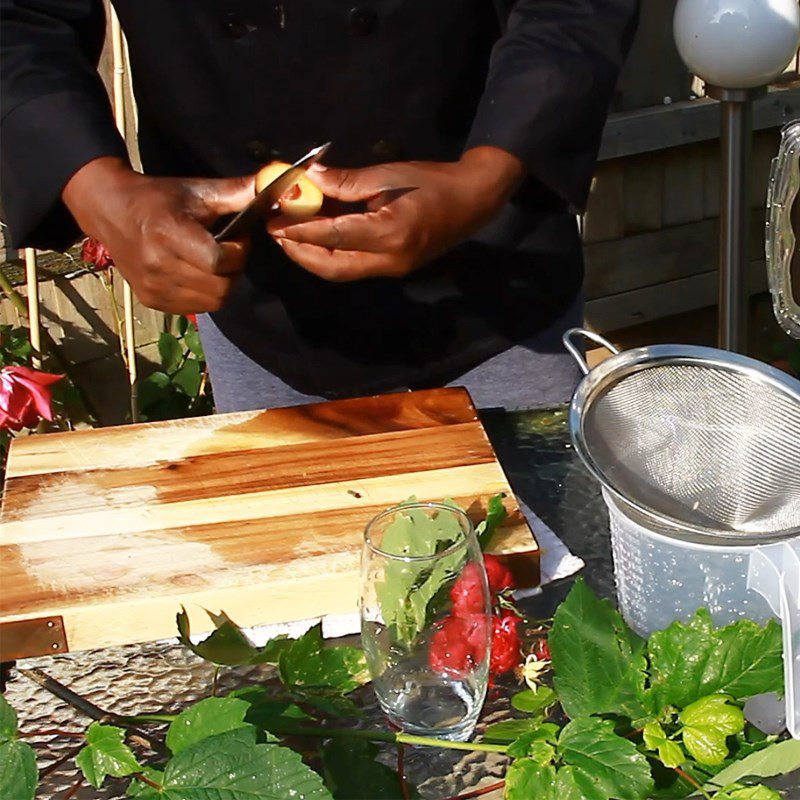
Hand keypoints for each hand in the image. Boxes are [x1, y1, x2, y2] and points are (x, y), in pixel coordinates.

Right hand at [63, 157, 254, 313]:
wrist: (110, 210)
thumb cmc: (158, 199)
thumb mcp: (196, 190)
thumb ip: (235, 192)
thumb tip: (270, 184)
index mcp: (168, 234)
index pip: (218, 261)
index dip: (238, 252)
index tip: (238, 237)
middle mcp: (158, 265)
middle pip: (220, 287)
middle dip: (233, 270)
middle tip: (228, 251)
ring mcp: (153, 287)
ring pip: (211, 301)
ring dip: (221, 283)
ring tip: (213, 262)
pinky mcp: (151, 300)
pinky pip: (195, 308)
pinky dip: (204, 294)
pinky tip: (198, 273)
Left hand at [268, 146, 523, 280]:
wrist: (473, 201)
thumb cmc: (433, 181)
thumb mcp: (389, 174)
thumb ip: (347, 182)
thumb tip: (310, 178)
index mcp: (391, 233)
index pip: (334, 236)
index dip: (301, 229)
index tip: (275, 220)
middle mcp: (390, 260)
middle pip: (333, 268)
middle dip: (300, 253)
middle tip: (276, 233)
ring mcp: (392, 269)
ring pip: (341, 272)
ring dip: (312, 258)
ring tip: (289, 237)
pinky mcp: (393, 268)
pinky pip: (354, 267)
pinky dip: (330, 256)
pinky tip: (316, 239)